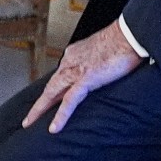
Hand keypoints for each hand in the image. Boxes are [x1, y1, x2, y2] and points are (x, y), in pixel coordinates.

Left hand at [23, 24, 143, 132]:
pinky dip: (61, 115)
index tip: (48, 100)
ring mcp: (77, 69)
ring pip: (52, 93)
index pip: (60, 75)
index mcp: (76, 53)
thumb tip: (101, 73)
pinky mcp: (86, 78)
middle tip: (29, 118)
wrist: (131, 33)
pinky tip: (55, 127)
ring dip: (40, 109)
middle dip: (39, 103)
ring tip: (29, 123)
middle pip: (51, 85)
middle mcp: (72, 60)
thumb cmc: (124, 41)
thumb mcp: (105, 52)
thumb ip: (98, 63)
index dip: (52, 89)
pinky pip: (70, 100)